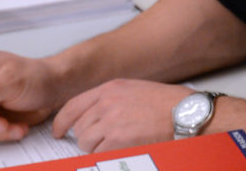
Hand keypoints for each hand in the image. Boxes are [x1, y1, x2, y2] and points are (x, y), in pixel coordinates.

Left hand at [52, 79, 191, 152]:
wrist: (186, 113)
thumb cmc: (168, 103)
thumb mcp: (134, 90)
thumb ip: (111, 100)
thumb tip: (93, 117)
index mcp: (110, 89)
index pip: (72, 106)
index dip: (61, 122)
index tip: (58, 131)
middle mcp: (106, 103)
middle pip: (79, 128)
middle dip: (87, 138)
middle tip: (104, 141)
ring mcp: (111, 122)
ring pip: (86, 143)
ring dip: (97, 148)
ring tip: (118, 144)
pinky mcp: (118, 140)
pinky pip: (99, 154)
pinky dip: (107, 156)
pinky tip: (123, 149)